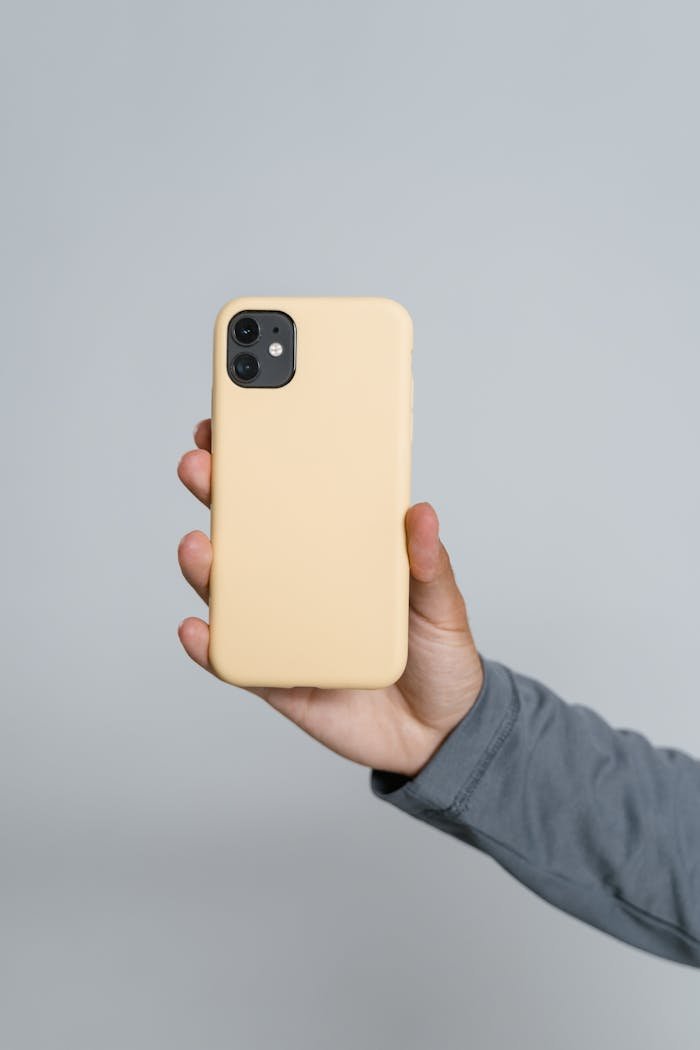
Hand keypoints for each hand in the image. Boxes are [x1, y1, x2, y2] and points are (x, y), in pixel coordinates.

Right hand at [178, 420, 483, 777]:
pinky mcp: (277, 678)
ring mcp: (284, 627)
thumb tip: (421, 514)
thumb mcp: (443, 604)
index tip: (238, 423)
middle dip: (219, 495)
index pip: (295, 497)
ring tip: (199, 547)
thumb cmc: (437, 656)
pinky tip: (197, 628)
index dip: (263, 460)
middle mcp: (302, 583)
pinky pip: (235, 659)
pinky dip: (209, 646)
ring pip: (232, 591)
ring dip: (206, 567)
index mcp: (340, 552)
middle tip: (201, 467)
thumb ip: (429, 564)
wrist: (439, 734)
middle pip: (250, 533)